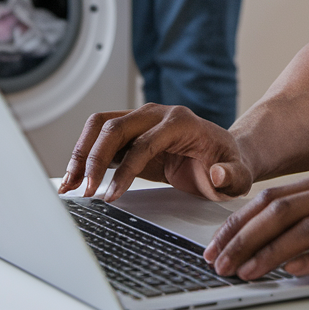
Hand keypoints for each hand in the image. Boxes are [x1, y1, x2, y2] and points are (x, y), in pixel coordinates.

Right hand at [57, 103, 253, 201]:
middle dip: (95, 159)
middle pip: (115, 128)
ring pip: (101, 126)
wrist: (224, 154)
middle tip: (85, 191)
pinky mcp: (131, 133)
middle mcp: (157, 114)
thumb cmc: (229, 163)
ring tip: (69, 185)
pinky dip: (84, 155)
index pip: (144, 142)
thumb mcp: (239, 174)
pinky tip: (74, 179)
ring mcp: (142, 120)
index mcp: (181, 122)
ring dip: (81, 153)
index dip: (126, 170)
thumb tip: (218, 174)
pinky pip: (100, 136)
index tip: (111, 195)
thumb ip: (232, 176)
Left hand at [203, 168, 308, 284]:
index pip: (274, 197)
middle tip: (221, 261)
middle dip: (245, 236)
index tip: (216, 245)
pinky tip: (290, 271)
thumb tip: (257, 240)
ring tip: (245, 271)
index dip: (240, 221)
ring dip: (269, 252)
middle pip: (282, 208)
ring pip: (305, 226)